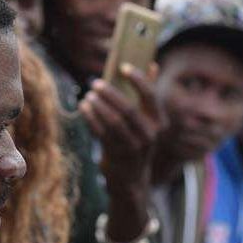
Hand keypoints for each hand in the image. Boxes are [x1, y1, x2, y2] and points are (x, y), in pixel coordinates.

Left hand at [79, 64, 165, 241]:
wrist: (132, 180)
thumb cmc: (137, 141)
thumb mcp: (147, 121)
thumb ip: (148, 94)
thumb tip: (152, 63)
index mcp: (159, 122)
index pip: (150, 96)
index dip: (137, 79)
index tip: (122, 66)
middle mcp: (150, 135)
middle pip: (128, 109)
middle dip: (110, 94)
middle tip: (95, 83)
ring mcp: (134, 148)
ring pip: (113, 121)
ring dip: (98, 106)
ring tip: (88, 96)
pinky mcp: (117, 156)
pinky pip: (101, 133)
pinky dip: (91, 118)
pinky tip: (84, 107)